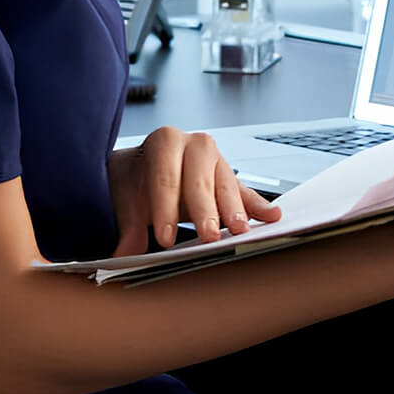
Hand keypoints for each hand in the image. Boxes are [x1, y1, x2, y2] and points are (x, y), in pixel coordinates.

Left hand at [108, 126, 282, 256]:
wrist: (143, 169)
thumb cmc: (136, 180)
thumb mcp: (125, 199)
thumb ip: (127, 226)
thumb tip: (123, 253)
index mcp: (166, 140)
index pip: (165, 176)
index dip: (165, 208)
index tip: (164, 238)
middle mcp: (194, 144)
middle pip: (200, 180)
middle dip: (205, 210)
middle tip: (208, 236)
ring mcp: (216, 160)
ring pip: (226, 185)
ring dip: (234, 210)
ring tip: (239, 231)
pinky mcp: (229, 179)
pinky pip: (246, 193)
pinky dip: (258, 206)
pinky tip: (271, 216)